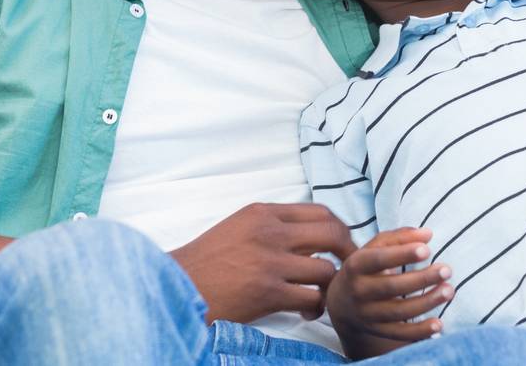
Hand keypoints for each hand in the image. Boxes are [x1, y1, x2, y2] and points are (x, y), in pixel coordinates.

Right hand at [170, 202, 355, 323]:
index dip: (339, 228)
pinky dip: (316, 307)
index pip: (319, 212)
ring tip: (320, 296)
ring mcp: (270, 262)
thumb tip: (306, 236)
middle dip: (348, 251)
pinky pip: (311, 297)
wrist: (176, 287)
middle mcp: (269, 232)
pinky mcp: (268, 293)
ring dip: (329, 286)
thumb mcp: (237, 228)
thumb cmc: (205, 262)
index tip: (343, 244)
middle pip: (332, 233)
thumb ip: (271, 226)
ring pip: (325, 269)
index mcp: (262, 213)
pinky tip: (306, 312)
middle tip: (349, 267)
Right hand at [326, 228, 452, 353]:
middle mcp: (359, 291)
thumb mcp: (374, 248)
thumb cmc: (366, 267)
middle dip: (421, 279)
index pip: (379, 259)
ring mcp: (367, 314)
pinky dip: (419, 332)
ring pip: (399, 311)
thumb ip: (399, 237)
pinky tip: (438, 324)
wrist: (342, 303)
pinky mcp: (377, 331)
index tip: (427, 249)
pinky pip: (400, 334)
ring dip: (426, 302)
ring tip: (449, 290)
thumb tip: (427, 234)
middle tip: (447, 270)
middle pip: (391, 286)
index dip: (402, 254)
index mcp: (356, 265)